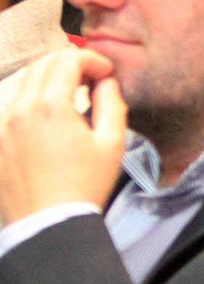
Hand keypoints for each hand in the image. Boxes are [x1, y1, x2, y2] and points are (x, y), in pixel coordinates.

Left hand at [0, 48, 124, 223]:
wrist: (49, 224)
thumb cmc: (85, 185)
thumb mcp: (112, 143)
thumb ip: (111, 103)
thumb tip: (105, 82)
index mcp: (50, 106)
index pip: (68, 60)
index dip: (92, 60)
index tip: (107, 74)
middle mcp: (19, 109)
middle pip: (41, 65)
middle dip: (69, 65)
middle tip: (90, 80)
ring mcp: (2, 126)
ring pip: (23, 85)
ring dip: (48, 83)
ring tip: (70, 99)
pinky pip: (11, 109)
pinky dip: (31, 104)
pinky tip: (48, 121)